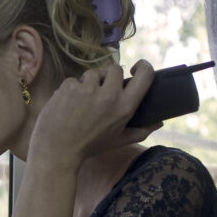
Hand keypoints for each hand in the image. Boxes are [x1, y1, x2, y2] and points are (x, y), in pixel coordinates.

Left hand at [28, 60, 160, 169]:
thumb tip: (159, 122)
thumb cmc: (89, 147)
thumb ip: (141, 130)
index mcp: (125, 107)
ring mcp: (88, 89)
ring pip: (93, 72)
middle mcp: (109, 95)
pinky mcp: (69, 87)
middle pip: (115, 69)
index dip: (143, 66)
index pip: (145, 75)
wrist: (57, 151)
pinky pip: (74, 79)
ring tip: (83, 98)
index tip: (135, 68)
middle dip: (109, 76)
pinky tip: (68, 104)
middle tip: (101, 89)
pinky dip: (72, 88)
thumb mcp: (119, 141)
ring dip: (90, 81)